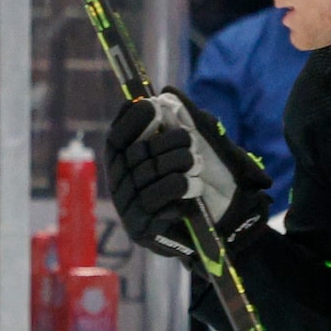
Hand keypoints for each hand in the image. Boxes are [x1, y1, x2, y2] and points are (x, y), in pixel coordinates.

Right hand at [106, 90, 270, 264]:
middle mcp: (120, 187)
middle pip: (135, 157)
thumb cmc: (199, 190)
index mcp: (124, 167)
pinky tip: (191, 190)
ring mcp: (129, 210)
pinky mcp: (142, 231)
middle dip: (164, 144)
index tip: (150, 104)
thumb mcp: (191, 155)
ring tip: (196, 164)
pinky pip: (156, 205)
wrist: (214, 235)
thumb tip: (168, 95)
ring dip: (174, 166)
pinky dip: (176, 192)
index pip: (116, 139)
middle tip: (189, 141)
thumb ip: (179, 127)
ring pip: (146, 179)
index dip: (130, 121)